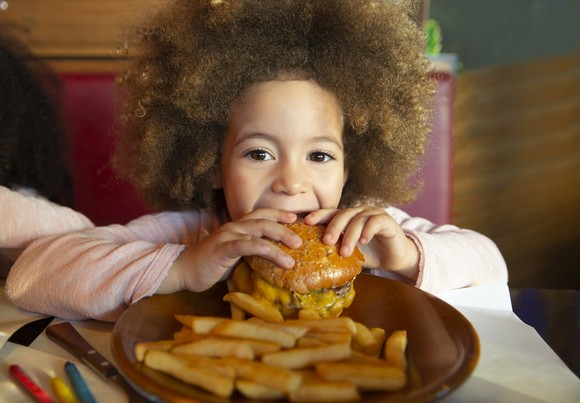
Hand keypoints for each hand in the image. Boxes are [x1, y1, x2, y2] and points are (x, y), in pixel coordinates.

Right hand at [159, 209, 301, 292]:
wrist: (183, 271)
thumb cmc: (210, 265)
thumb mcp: (234, 256)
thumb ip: (249, 252)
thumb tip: (271, 258)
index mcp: (237, 226)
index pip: (261, 215)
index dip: (279, 214)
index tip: (296, 218)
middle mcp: (234, 227)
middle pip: (264, 220)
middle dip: (285, 227)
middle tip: (301, 239)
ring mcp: (228, 235)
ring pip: (259, 231)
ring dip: (279, 238)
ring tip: (295, 251)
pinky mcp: (223, 248)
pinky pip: (247, 245)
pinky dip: (264, 249)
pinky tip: (278, 257)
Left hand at [304, 205, 418, 279]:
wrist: (394, 257)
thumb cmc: (369, 254)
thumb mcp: (349, 252)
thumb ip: (335, 250)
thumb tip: (312, 259)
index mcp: (347, 217)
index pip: (330, 213)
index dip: (318, 215)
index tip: (306, 222)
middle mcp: (358, 212)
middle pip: (342, 215)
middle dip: (333, 228)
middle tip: (327, 241)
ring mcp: (373, 214)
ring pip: (358, 220)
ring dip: (350, 236)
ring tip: (345, 252)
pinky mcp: (386, 220)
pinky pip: (375, 222)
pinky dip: (367, 231)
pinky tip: (363, 241)